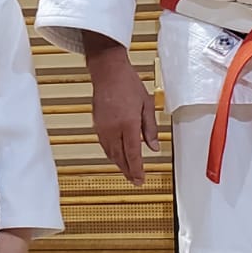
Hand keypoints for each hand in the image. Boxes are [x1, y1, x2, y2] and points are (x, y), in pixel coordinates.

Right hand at [85, 33, 157, 183]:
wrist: (108, 72)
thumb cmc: (128, 83)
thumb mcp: (147, 105)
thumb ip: (150, 129)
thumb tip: (154, 147)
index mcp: (128, 124)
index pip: (133, 154)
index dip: (137, 170)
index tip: (140, 180)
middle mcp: (114, 128)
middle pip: (120, 157)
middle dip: (128, 171)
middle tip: (135, 181)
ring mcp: (103, 127)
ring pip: (111, 153)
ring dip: (119, 164)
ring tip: (127, 171)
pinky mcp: (97, 124)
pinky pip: (104, 145)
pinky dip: (111, 154)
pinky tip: (116, 156)